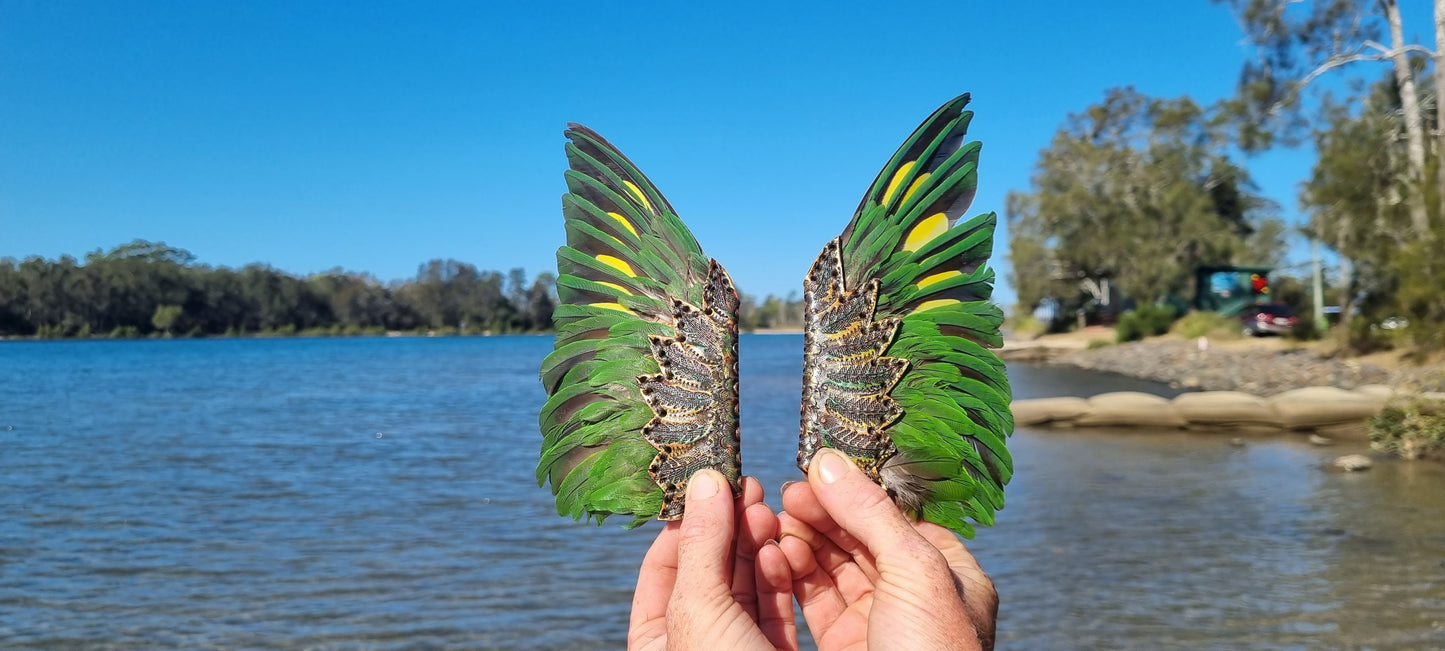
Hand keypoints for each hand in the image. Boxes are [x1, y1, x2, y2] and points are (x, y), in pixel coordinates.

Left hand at [628, 471, 796, 650]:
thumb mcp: (699, 607)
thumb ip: (702, 543)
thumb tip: (705, 480)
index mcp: (656, 636)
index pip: (661, 566)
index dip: (685, 522)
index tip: (709, 485)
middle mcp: (694, 636)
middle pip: (710, 568)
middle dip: (729, 525)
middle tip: (747, 488)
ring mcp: (736, 642)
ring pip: (746, 583)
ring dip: (757, 544)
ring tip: (765, 512)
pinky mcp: (776, 648)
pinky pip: (775, 604)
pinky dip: (778, 574)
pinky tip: (779, 549)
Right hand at [779, 448, 997, 650]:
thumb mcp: (915, 572)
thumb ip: (871, 513)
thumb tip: (829, 464)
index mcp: (950, 575)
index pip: (896, 516)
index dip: (854, 492)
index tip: (815, 475)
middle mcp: (915, 597)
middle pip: (860, 538)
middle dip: (821, 514)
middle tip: (784, 496)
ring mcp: (879, 623)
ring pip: (833, 569)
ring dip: (802, 543)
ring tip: (773, 524)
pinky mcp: (846, 646)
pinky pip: (815, 603)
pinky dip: (793, 578)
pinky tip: (775, 557)